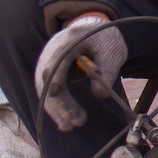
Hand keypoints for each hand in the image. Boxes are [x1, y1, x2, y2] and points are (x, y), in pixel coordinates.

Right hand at [34, 14, 127, 130]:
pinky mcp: (49, 76)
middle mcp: (51, 52)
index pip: (57, 58)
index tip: (57, 91)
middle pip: (48, 78)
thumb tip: (101, 95)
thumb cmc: (104, 40)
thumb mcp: (112, 51)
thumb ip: (108, 70)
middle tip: (78, 120)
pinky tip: (65, 124)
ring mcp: (46, 64)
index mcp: (68, 41)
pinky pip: (48, 94)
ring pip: (45, 90)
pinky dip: (56, 109)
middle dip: (60, 101)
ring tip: (70, 126)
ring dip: (57, 110)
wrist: (93, 31)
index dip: (55, 74)